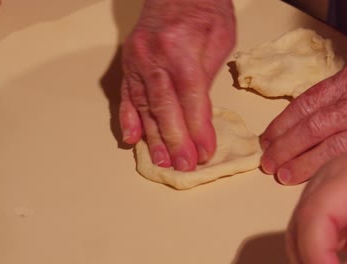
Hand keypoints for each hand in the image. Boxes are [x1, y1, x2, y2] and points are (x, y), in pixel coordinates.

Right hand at [119, 0, 235, 170]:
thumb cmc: (204, 9)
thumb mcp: (220, 38)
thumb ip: (207, 77)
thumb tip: (200, 116)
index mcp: (179, 48)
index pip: (190, 97)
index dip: (198, 128)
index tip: (205, 151)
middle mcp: (152, 55)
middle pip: (164, 106)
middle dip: (175, 140)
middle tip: (183, 165)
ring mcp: (136, 59)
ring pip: (144, 104)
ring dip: (153, 136)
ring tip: (161, 161)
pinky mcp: (128, 62)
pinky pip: (126, 94)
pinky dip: (128, 118)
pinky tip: (131, 139)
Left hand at [261, 49, 346, 183]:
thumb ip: (335, 90)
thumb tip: (300, 114)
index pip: (306, 105)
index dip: (282, 125)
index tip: (267, 139)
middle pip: (314, 128)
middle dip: (286, 147)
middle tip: (268, 163)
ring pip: (333, 148)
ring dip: (304, 163)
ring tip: (283, 175)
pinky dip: (335, 172)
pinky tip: (319, 181)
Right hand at [286, 142, 346, 263]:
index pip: (314, 217)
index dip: (315, 256)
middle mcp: (329, 178)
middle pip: (299, 227)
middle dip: (312, 261)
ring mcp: (323, 189)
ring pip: (297, 233)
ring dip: (313, 260)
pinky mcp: (325, 205)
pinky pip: (308, 235)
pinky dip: (319, 257)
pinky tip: (339, 263)